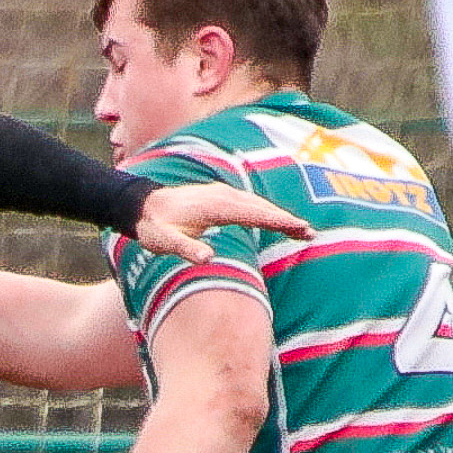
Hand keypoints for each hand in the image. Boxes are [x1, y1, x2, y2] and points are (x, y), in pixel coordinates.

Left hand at [134, 182, 310, 263]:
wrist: (142, 207)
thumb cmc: (154, 227)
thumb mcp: (165, 242)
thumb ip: (185, 248)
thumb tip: (207, 258)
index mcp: (216, 205)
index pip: (255, 213)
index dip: (279, 221)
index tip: (301, 229)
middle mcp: (223, 195)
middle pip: (262, 207)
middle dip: (287, 220)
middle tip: (310, 234)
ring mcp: (223, 194)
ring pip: (258, 205)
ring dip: (279, 216)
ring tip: (301, 230)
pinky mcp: (220, 197)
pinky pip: (249, 204)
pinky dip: (265, 212)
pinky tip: (274, 220)